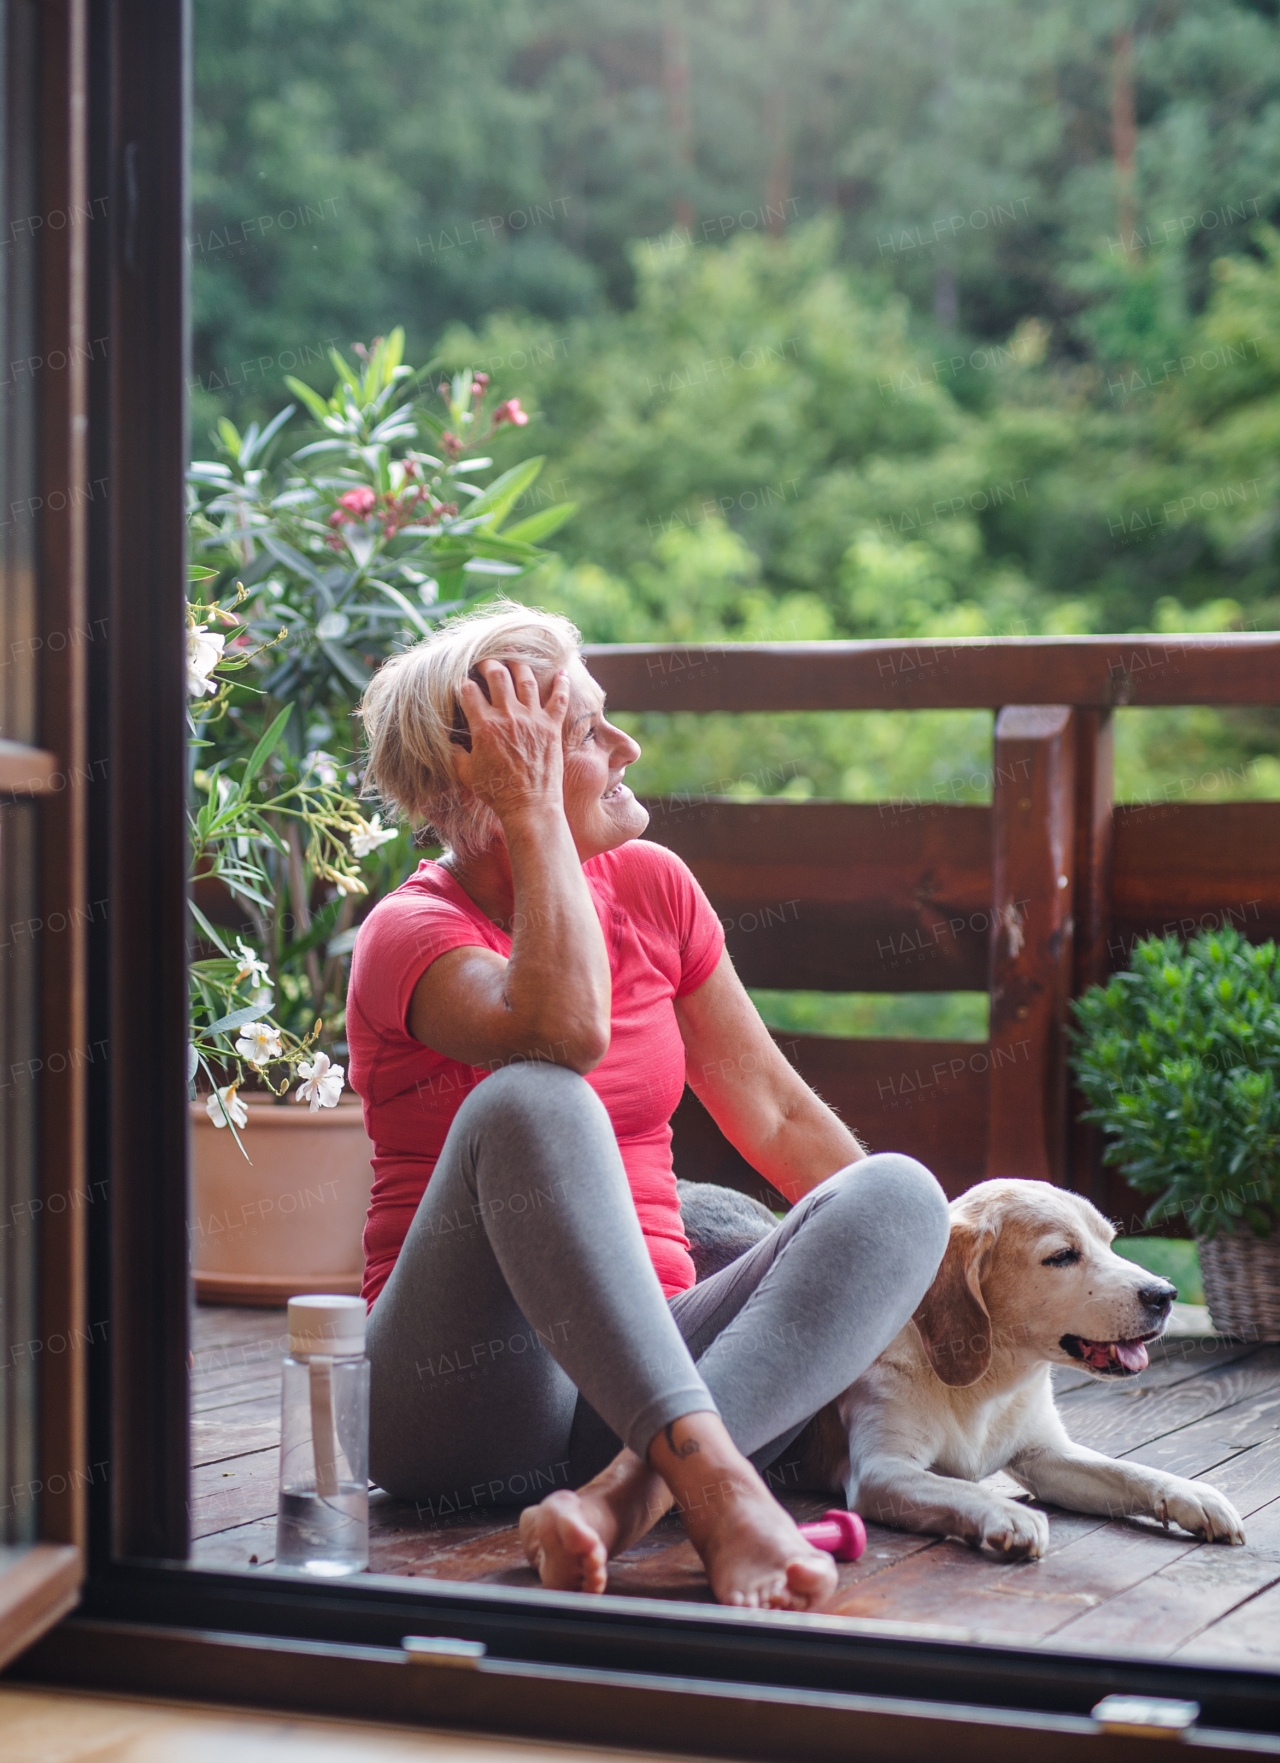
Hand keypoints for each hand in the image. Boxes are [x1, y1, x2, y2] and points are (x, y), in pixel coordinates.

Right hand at [454, 660, 569, 823]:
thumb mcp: (466, 773)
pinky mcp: (552, 726)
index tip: (462, 684)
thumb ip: (455, 752)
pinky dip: (561, 683)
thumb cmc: (496, 792)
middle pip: (497, 674)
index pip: (468, 690)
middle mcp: (508, 716)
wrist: (530, 807)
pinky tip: (561, 672)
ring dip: (518, 664)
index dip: (462, 683)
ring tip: (513, 659)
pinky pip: (559, 697)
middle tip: (486, 664)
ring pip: (526, 678)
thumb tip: (448, 740)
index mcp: (484, 726)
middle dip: (488, 664)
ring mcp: (532, 719)